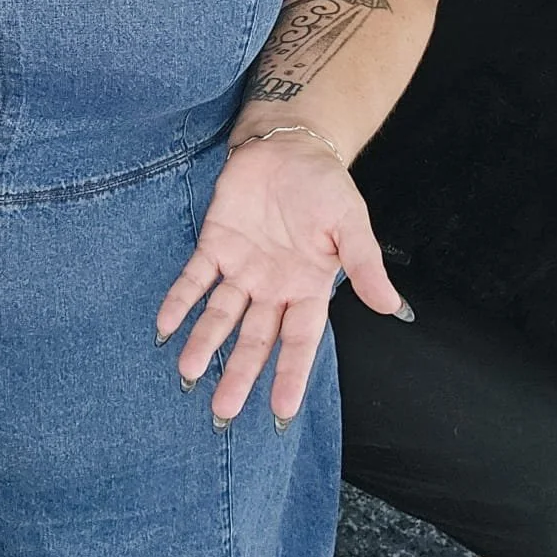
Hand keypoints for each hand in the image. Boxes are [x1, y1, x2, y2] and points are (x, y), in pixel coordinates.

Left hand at [153, 134, 405, 423]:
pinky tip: (165, 324)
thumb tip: (391, 307)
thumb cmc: (325, 185)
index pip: (299, 341)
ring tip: (188, 373)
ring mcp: (242, 268)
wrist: (290, 145)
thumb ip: (364, 266)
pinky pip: (194, 278)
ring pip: (221, 315)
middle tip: (222, 411)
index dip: (290, 374)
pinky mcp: (215, 244)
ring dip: (204, 343)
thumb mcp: (351, 223)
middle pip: (255, 338)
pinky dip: (180, 300)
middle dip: (239, 373)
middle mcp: (272, 287)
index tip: (280, 410)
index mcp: (308, 288)